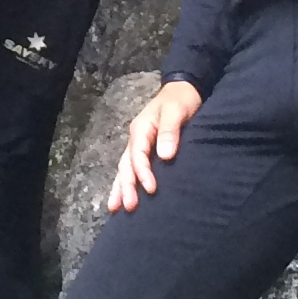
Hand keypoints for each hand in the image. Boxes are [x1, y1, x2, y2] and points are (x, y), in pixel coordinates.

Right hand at [109, 78, 202, 210]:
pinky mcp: (145, 151)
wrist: (183, 90)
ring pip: (124, 169)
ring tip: (114, 209)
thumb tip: (164, 155)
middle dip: (126, 186)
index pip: (138, 154)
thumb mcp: (176, 110)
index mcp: (141, 128)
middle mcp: (136, 138)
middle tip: (129, 207)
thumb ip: (169, 131)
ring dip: (120, 188)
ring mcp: (138, 145)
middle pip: (126, 165)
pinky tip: (122, 198)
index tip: (151, 189)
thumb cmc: (181, 100)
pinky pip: (131, 169)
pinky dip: (125, 183)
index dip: (143, 173)